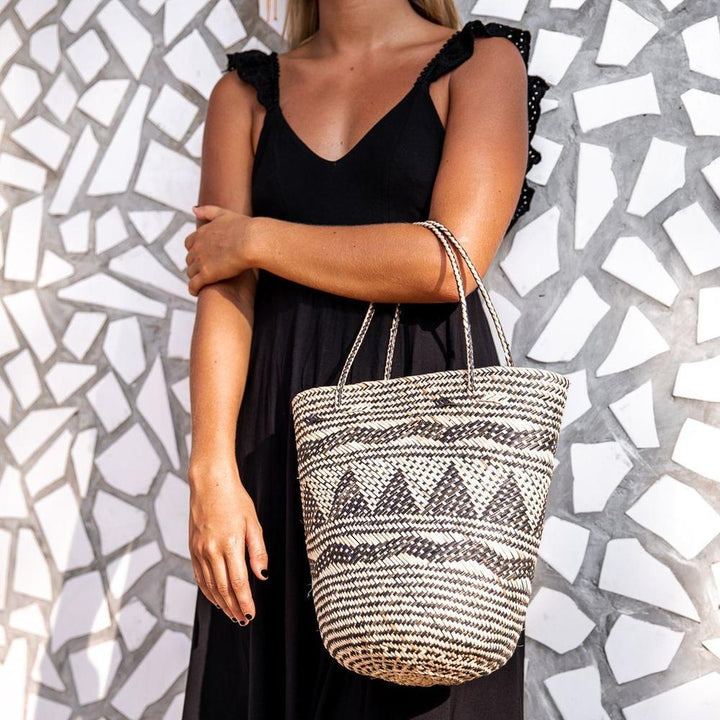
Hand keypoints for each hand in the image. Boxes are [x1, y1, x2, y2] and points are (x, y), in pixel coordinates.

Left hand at [185, 205, 254, 295]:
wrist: (253, 241)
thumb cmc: (244, 228)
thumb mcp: (224, 214)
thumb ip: (208, 211)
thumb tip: (193, 209)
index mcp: (201, 233)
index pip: (189, 244)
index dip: (195, 251)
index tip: (202, 256)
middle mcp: (197, 246)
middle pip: (189, 259)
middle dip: (195, 265)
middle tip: (204, 272)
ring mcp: (201, 261)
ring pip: (190, 273)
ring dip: (195, 277)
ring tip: (203, 283)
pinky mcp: (207, 275)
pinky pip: (194, 285)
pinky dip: (193, 289)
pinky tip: (197, 293)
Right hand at [187, 459, 267, 624]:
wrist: (209, 484)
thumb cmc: (235, 500)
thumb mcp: (253, 523)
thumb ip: (258, 551)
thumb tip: (262, 575)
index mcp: (230, 544)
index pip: (238, 582)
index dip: (245, 601)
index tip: (251, 613)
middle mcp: (211, 550)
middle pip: (223, 588)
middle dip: (234, 607)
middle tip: (243, 620)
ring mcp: (199, 550)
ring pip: (210, 585)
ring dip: (221, 603)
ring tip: (231, 614)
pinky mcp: (192, 548)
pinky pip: (200, 576)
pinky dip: (207, 590)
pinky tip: (215, 598)